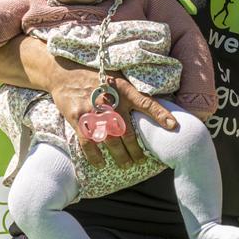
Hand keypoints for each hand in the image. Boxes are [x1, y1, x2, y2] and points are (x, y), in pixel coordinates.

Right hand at [47, 60, 175, 167]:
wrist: (66, 74)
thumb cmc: (95, 77)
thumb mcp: (118, 79)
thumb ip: (131, 93)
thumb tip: (150, 106)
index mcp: (123, 90)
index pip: (146, 102)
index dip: (160, 114)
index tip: (173, 126)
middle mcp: (111, 101)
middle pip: (128, 131)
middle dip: (136, 149)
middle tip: (141, 161)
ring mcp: (94, 111)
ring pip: (111, 140)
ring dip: (120, 155)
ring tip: (126, 165)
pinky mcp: (79, 118)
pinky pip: (88, 142)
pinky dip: (95, 156)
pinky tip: (101, 164)